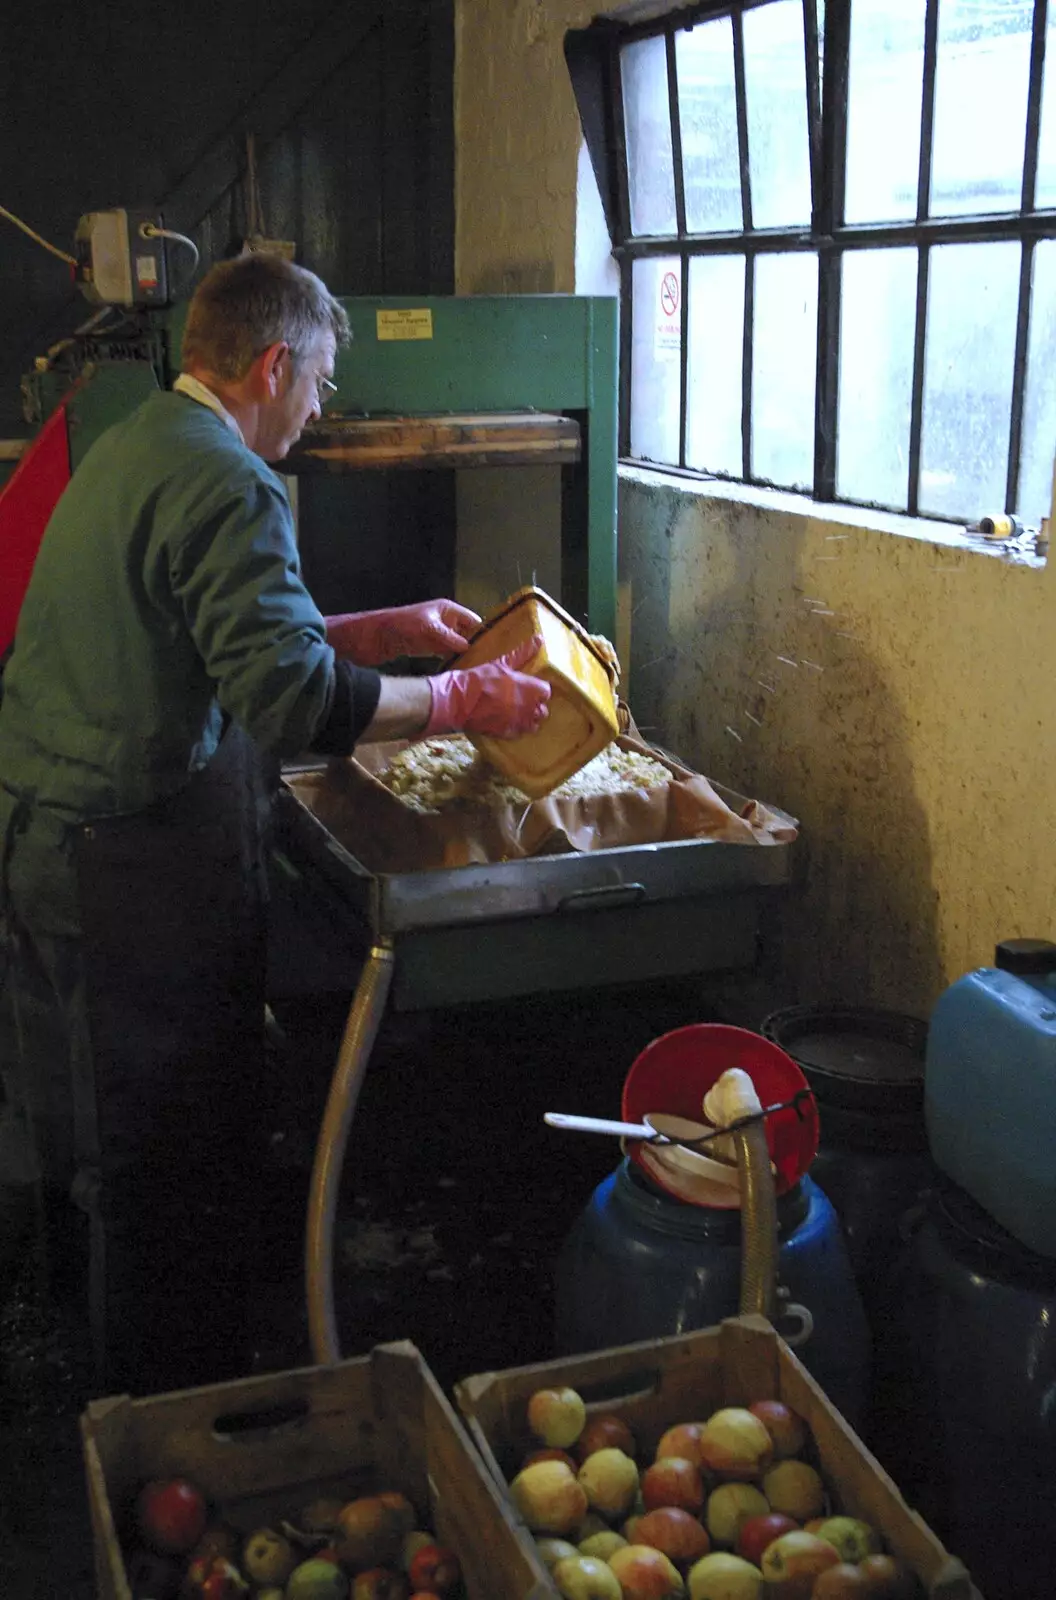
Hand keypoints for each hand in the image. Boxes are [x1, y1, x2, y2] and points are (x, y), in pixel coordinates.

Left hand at [325, 599, 481, 665]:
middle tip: (488, 664)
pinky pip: (444, 655)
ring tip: (476, 670)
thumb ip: (449, 638)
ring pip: (455, 646)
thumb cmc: (401, 624)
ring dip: (463, 656)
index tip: (495, 647)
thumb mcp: (428, 628)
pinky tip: (459, 672)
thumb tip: (469, 647)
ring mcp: (435, 635)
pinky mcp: (426, 648)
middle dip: (475, 646)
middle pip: (466, 634)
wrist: (373, 635)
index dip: (483, 632)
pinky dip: (451, 662)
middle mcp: (444, 621)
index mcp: (447, 610)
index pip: (472, 620)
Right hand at [425, 636, 550, 737]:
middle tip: (523, 700)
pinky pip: (519, 733)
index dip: (538, 690)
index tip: (530, 688)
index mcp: (530, 689)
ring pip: (533, 724)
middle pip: (542, 710)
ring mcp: (518, 722)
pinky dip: (516, 728)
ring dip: (528, 718)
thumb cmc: (483, 678)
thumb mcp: (503, 663)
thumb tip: (540, 638)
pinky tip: (508, 721)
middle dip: (535, 705)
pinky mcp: (507, 733)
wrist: (461, 699)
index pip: (546, 692)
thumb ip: (523, 653)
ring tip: (517, 713)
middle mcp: (529, 707)